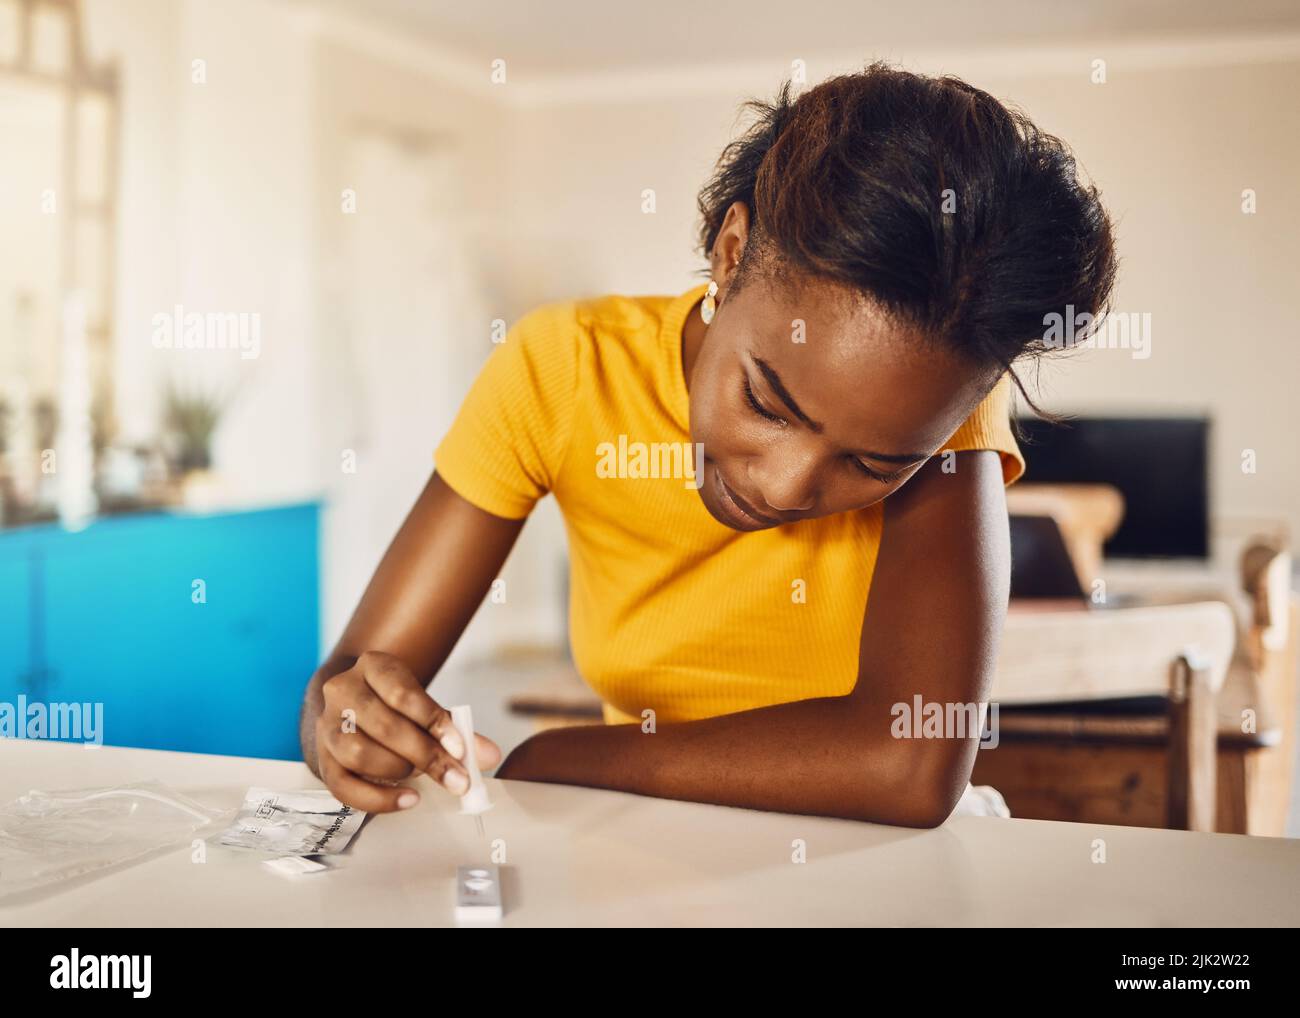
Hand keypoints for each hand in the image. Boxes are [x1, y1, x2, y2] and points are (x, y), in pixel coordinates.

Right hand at [314, 650, 501, 812]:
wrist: (356, 705)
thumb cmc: (398, 707)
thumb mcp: (426, 706)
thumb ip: (459, 729)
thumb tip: (489, 756)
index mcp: (373, 666)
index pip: (403, 693)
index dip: (434, 722)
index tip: (461, 749)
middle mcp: (343, 690)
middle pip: (383, 725)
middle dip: (425, 755)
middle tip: (457, 778)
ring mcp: (326, 724)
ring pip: (358, 752)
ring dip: (399, 770)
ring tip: (423, 776)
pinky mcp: (322, 758)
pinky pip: (343, 786)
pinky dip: (378, 799)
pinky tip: (408, 799)